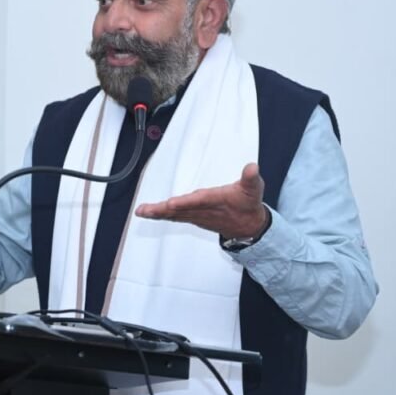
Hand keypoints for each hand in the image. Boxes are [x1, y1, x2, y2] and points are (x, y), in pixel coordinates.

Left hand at [135, 163, 268, 237]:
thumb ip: (251, 178)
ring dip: (157, 213)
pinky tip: (150, 213)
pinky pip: (175, 217)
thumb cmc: (248, 204)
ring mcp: (197, 216)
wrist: (248, 226)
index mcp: (216, 201)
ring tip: (142, 211)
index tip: (171, 204)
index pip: (199, 201)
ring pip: (174, 215)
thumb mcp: (253, 189)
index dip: (185, 203)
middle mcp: (203, 211)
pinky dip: (161, 215)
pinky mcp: (193, 217)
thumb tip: (252, 168)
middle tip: (145, 210)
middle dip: (162, 210)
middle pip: (180, 211)